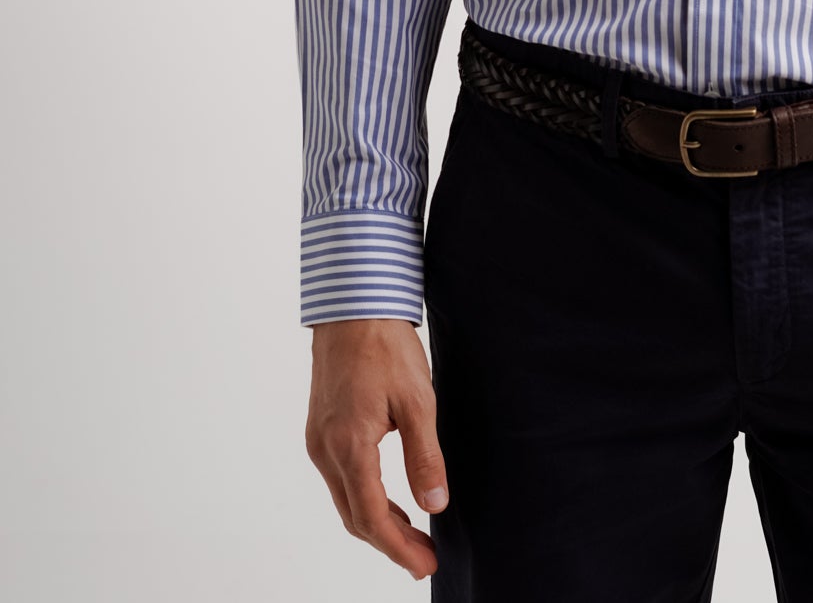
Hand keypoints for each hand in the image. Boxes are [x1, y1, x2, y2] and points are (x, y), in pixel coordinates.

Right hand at [305, 316, 448, 579]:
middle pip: (355, 516)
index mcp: (349, 445)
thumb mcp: (418, 400)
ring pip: (346, 500)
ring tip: (413, 537)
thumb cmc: (386, 346)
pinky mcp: (321, 429)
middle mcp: (326, 450)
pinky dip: (365, 499)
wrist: (353, 305)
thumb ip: (425, 457)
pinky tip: (389, 501)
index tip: (426, 564)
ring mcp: (319, 440)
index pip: (371, 517)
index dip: (399, 548)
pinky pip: (341, 479)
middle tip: (424, 558)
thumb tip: (435, 506)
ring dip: (377, 523)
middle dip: (390, 543)